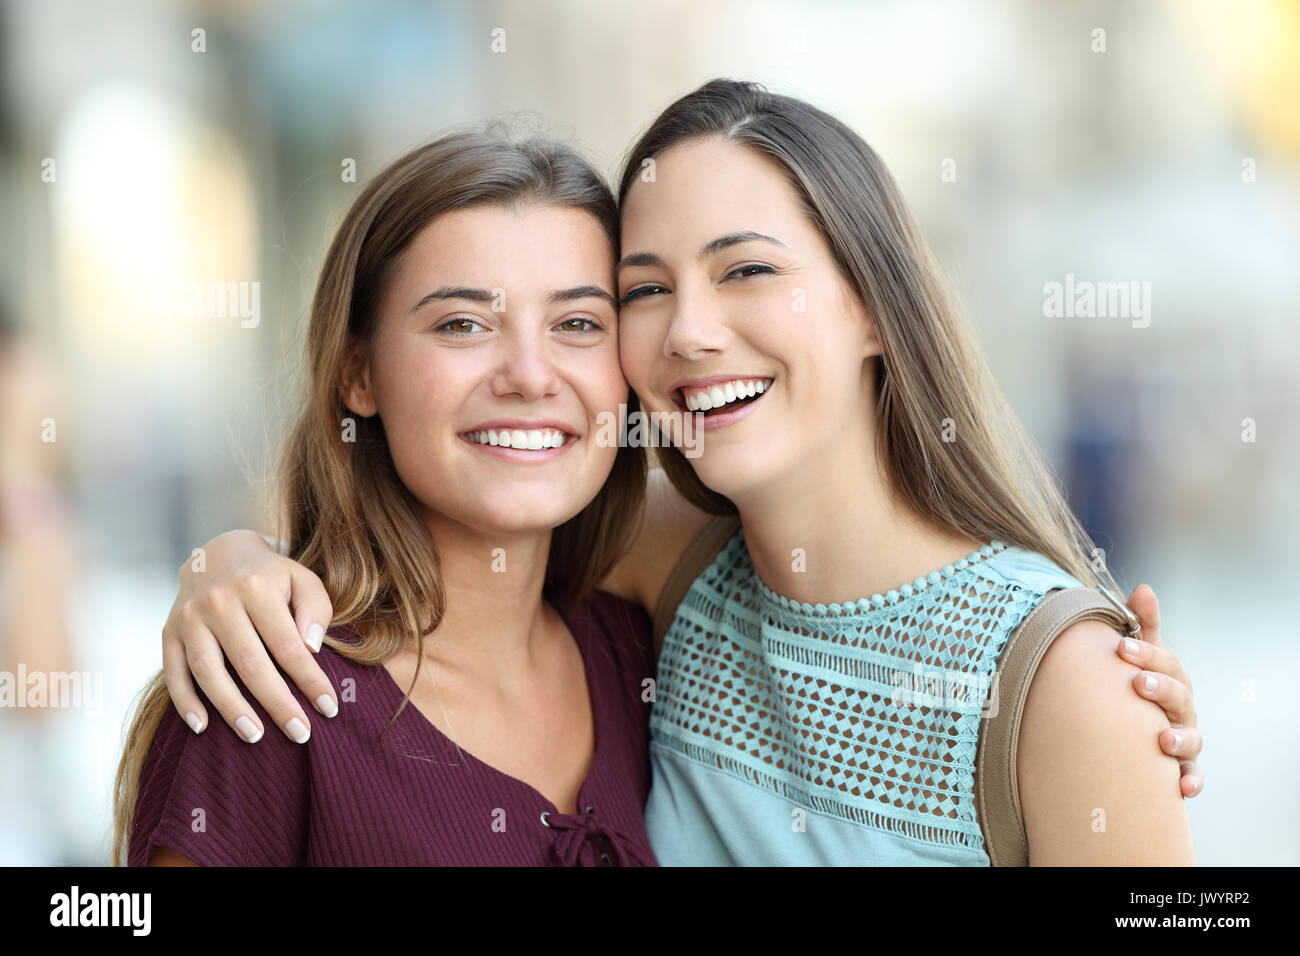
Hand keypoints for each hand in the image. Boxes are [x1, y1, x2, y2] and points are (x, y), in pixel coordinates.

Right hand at [162, 530, 337, 743]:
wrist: (218, 556)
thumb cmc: (271, 578)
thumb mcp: (303, 581)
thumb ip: (315, 611)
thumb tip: (310, 649)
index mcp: (257, 587)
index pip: (288, 646)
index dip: (309, 680)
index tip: (329, 708)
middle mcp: (218, 601)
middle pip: (250, 664)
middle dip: (277, 704)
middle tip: (301, 733)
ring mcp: (188, 618)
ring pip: (209, 672)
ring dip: (232, 709)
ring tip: (255, 737)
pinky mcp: (167, 632)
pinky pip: (173, 672)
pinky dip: (185, 702)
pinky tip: (202, 728)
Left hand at [1118, 584, 1202, 796]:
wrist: (1138, 726)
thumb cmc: (1140, 684)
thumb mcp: (1140, 654)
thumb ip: (1141, 623)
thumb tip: (1142, 588)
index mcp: (1171, 677)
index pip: (1165, 662)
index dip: (1146, 653)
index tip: (1121, 647)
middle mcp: (1181, 707)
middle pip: (1179, 696)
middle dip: (1160, 688)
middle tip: (1137, 683)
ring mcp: (1184, 737)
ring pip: (1190, 738)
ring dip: (1179, 737)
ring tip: (1162, 738)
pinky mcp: (1182, 767)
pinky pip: (1192, 776)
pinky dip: (1190, 781)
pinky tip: (1180, 787)